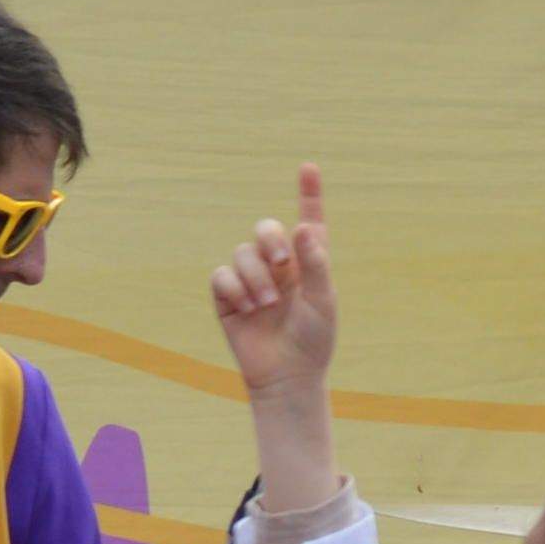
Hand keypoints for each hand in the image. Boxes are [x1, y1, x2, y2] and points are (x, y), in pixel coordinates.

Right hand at [210, 168, 346, 521]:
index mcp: (309, 263)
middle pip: (266, 228)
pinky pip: (222, 274)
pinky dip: (235, 290)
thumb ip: (316, 263)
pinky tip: (246, 310)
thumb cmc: (313, 340)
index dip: (308, 194)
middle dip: (271, 239)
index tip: (309, 167)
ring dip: (255, 277)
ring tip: (267, 306)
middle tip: (283, 264)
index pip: (309, 222)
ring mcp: (252, 279)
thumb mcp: (323, 301)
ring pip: (242, 252)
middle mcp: (279, 266)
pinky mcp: (227, 296)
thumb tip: (304, 226)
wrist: (287, 375)